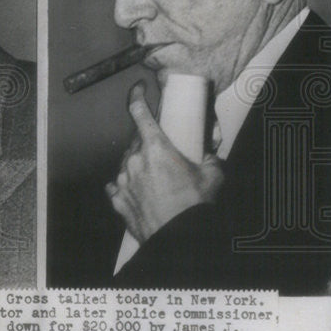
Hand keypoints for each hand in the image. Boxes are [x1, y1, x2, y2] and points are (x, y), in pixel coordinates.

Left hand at [106, 82, 223, 243]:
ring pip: (127, 162)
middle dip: (149, 143)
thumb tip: (209, 155)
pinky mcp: (118, 198)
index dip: (137, 97)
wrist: (179, 239)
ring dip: (140, 165)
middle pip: (136, 141)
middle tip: (165, 155)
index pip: (139, 112)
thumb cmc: (194, 208)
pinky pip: (119, 184)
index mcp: (156, 148)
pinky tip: (143, 191)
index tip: (137, 90)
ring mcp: (122, 179)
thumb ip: (209, 158)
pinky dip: (128, 185)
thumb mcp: (213, 175)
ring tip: (159, 180)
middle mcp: (134, 160)